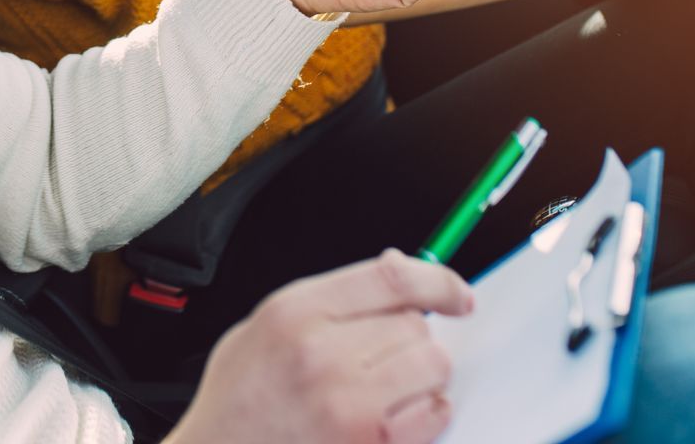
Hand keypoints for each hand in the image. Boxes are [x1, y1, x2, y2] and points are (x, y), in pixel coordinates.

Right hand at [165, 250, 472, 443]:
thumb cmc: (238, 399)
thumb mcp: (264, 325)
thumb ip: (327, 296)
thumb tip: (393, 267)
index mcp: (295, 312)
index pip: (391, 278)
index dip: (437, 281)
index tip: (456, 293)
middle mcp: (322, 355)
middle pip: (416, 324)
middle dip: (411, 335)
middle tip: (385, 352)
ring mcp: (348, 405)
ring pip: (432, 365)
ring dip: (422, 372)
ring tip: (392, 383)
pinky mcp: (370, 443)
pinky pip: (434, 412)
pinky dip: (428, 410)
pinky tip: (397, 412)